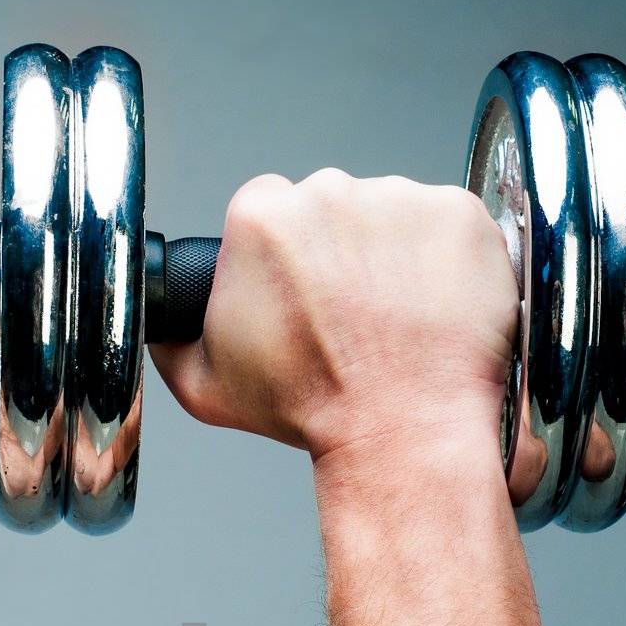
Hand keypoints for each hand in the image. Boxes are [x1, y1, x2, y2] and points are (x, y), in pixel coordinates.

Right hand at [149, 170, 517, 465]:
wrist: (402, 431)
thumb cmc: (315, 409)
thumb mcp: (206, 387)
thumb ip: (172, 340)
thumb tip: (166, 321)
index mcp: (261, 217)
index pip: (269, 211)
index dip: (286, 259)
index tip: (302, 294)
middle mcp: (330, 193)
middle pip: (332, 207)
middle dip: (340, 252)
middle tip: (352, 314)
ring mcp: (401, 200)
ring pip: (392, 214)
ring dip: (394, 256)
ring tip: (396, 318)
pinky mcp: (459, 216)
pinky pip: (448, 226)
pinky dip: (446, 262)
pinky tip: (433, 309)